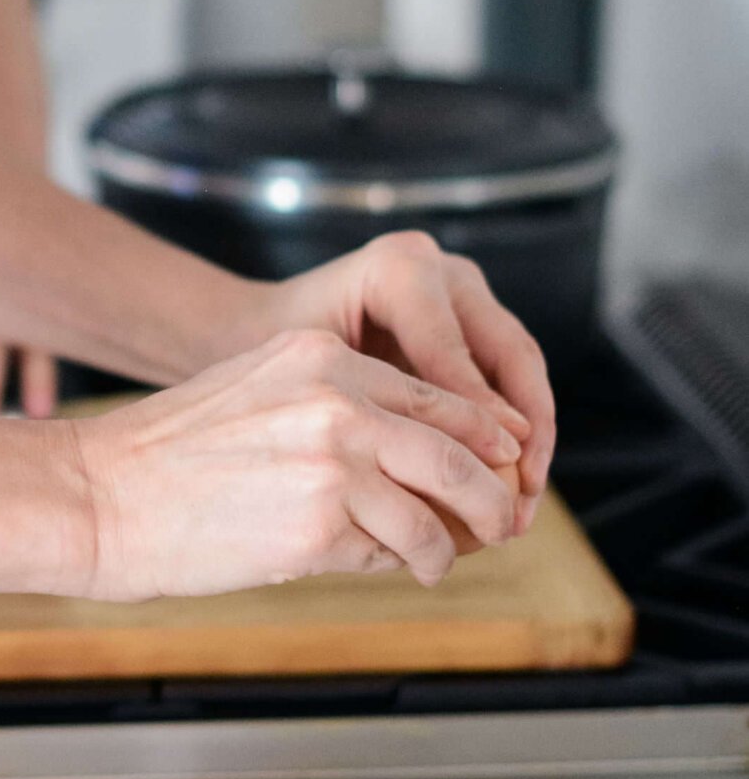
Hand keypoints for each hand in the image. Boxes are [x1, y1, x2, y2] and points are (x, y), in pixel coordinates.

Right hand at [66, 328, 521, 601]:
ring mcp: (333, 460)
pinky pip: (395, 552)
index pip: (437, 396)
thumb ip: (334, 406)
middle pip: (460, 449)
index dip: (482, 440)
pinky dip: (403, 566)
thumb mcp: (257, 393)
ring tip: (440, 560)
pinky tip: (392, 569)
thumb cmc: (166, 458)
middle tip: (503, 522)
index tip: (501, 469)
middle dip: (493, 495)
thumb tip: (420, 453)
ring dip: (452, 543)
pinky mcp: (321, 523)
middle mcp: (338, 398)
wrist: (97, 496)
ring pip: (439, 508)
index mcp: (322, 357)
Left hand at [223, 231, 553, 529]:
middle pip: (509, 353)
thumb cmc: (263, 356)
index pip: (450, 350)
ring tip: (519, 509)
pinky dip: (513, 438)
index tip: (491, 475)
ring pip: (520, 371)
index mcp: (398, 269)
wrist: (248, 332)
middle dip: (526, 432)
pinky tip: (509, 493)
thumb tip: (442, 468)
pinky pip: (507, 383)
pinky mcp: (471, 328)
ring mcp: (463, 296)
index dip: (478, 417)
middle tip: (519, 498)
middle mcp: (441, 271)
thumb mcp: (312, 382)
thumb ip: (373, 407)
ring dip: (530, 442)